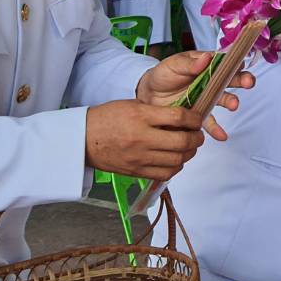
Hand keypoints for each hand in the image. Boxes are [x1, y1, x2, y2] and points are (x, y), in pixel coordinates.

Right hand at [85, 99, 208, 180]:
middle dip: (196, 138)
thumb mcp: (132, 106)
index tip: (198, 119)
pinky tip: (176, 159)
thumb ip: (157, 111)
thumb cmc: (107, 118)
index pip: (178, 117)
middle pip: (182, 142)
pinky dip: (176, 167)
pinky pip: (165, 174)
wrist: (82, 139)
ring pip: (177, 160)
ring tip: (189, 147)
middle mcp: (142, 138)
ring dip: (189, 154)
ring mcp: (139, 157)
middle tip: (198, 135)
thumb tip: (183, 117)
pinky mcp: (136, 171)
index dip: (194, 119)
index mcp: (140, 117)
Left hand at [136, 51, 254, 139]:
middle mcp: (211, 81)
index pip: (224, 62)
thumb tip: (206, 57)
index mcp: (206, 65)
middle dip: (242, 80)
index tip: (241, 65)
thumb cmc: (163, 75)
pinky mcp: (200, 114)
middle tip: (248, 82)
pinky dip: (217, 129)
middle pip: (230, 80)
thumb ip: (190, 63)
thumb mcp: (174, 65)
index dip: (235, 63)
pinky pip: (210, 122)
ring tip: (233, 105)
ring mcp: (207, 98)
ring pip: (223, 99)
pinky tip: (222, 135)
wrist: (149, 95)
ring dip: (231, 101)